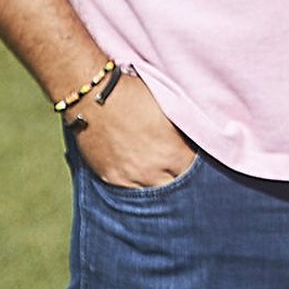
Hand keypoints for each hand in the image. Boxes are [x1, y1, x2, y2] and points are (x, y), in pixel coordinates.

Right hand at [65, 72, 195, 187]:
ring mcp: (132, 177)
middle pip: (176, 188)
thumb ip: (185, 130)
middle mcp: (154, 170)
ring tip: (158, 175)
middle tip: (177, 171)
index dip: (196, 167)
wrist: (92, 96)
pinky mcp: (112, 179)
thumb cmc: (133, 94)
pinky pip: (130, 192)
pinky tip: (140, 176)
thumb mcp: (168, 108)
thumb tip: (196, 139)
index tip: (191, 160)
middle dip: (178, 179)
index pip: (195, 172)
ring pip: (154, 193)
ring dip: (158, 185)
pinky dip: (137, 185)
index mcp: (173, 152)